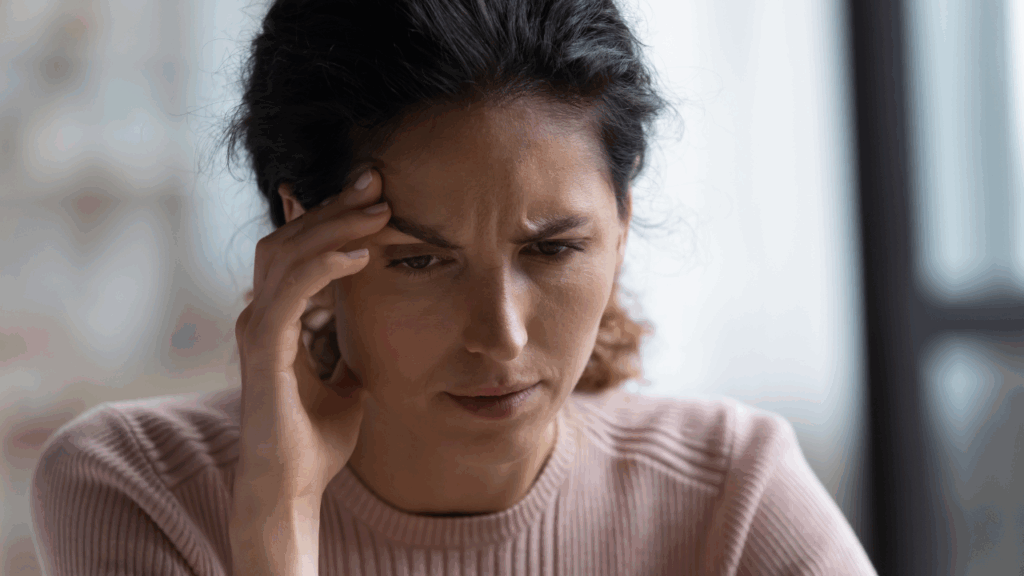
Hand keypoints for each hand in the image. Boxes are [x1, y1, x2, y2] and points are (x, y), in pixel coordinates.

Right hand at [231, 169, 389, 503]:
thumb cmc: (314, 438)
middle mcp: (261, 314)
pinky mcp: (263, 348)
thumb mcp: (346, 380)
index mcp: (279, 317)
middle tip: (377, 183)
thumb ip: (347, 347)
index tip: (376, 196)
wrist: (292, 487)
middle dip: (334, 207)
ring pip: (287, 253)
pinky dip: (324, 265)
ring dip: (333, 225)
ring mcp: (257, 329)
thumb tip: (369, 328)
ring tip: (378, 210)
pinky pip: (291, 291)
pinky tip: (359, 255)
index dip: (332, 218)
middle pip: (290, 237)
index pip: (299, 249)